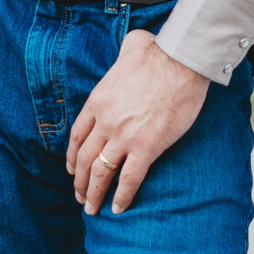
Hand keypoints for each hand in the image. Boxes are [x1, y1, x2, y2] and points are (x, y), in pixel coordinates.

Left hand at [67, 30, 209, 214]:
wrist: (180, 62)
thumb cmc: (158, 52)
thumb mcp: (130, 47)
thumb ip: (124, 51)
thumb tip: (132, 45)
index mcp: (98, 102)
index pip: (77, 136)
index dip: (73, 156)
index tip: (72, 169)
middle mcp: (105, 123)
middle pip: (85, 159)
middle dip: (80, 181)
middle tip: (80, 196)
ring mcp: (124, 137)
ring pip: (101, 173)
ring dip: (94, 193)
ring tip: (91, 208)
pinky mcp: (147, 147)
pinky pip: (130, 178)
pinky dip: (122, 196)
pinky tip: (118, 208)